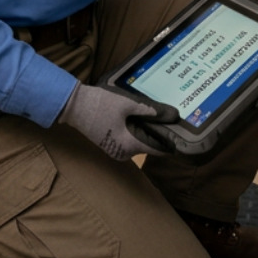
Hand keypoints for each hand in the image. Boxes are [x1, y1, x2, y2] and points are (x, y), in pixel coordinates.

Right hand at [58, 83, 179, 160]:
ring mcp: (115, 150)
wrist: (74, 105)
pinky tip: (139, 116)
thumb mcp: (128, 104)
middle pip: (149, 145)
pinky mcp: (110, 144)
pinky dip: (136, 130)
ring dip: (147, 130)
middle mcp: (123, 153)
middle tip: (171, 117)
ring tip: (158, 114)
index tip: (183, 136)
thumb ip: (151, 111)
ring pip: (139, 142)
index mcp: (129, 145)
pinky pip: (129, 140)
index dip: (171, 143)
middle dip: (159, 133)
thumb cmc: (100, 104)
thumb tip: (173, 115)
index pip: (158, 150)